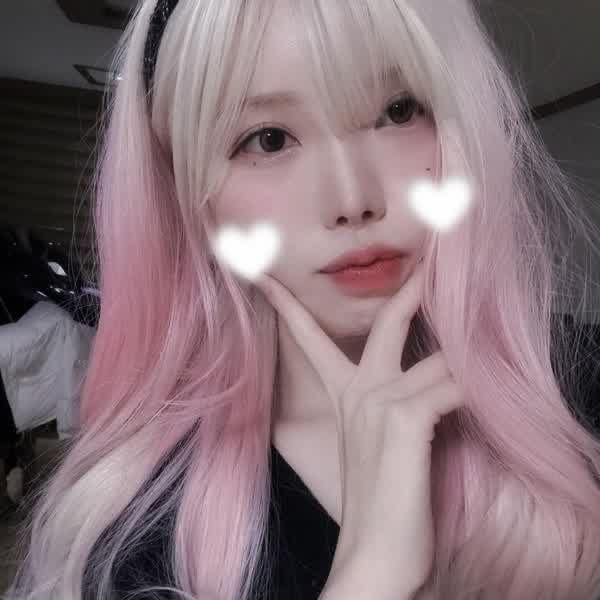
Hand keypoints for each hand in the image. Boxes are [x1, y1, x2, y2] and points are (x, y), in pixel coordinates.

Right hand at [254, 260, 465, 592]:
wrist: (375, 553)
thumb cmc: (379, 499)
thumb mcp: (373, 441)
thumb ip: (385, 403)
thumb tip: (425, 372)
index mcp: (345, 396)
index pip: (309, 339)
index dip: (287, 306)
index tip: (267, 279)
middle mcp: (360, 392)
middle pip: (387, 324)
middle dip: (408, 293)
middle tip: (426, 268)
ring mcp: (381, 402)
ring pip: (443, 360)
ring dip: (469, 363)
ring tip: (486, 366)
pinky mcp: (406, 419)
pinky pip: (456, 386)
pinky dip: (475, 391)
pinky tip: (482, 400)